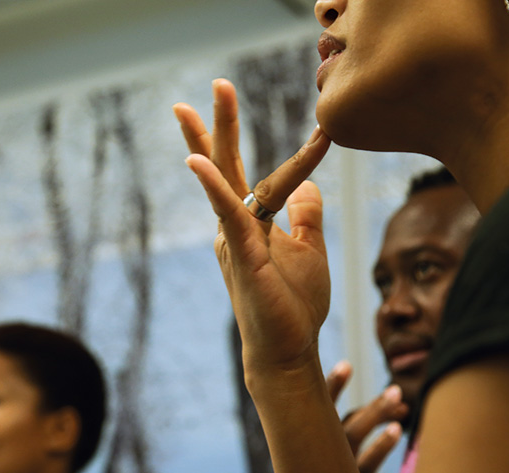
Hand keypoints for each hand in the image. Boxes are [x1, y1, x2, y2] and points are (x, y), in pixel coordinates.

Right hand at [174, 79, 331, 375]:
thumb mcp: (311, 249)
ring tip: (199, 103)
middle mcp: (236, 226)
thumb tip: (310, 183)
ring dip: (213, 139)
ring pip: (224, 180)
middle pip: (227, 167)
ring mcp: (235, 239)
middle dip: (219, 126)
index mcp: (251, 223)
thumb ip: (308, 214)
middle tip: (217, 86)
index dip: (278, 149)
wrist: (287, 351)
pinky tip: (197, 161)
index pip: (255, 174)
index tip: (303, 125)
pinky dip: (213, 187)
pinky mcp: (241, 255)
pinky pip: (228, 214)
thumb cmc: (295, 304)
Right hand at [326, 361, 407, 472]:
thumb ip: (358, 428)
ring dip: (375, 411)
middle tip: (358, 366)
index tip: (346, 364)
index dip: (332, 386)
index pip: (320, 409)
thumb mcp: (344, 457)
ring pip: (352, 433)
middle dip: (345, 391)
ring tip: (398, 395)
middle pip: (333, 415)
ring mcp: (336, 469)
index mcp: (314, 442)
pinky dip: (381, 445)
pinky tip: (398, 430)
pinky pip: (367, 463)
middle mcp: (320, 452)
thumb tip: (397, 397)